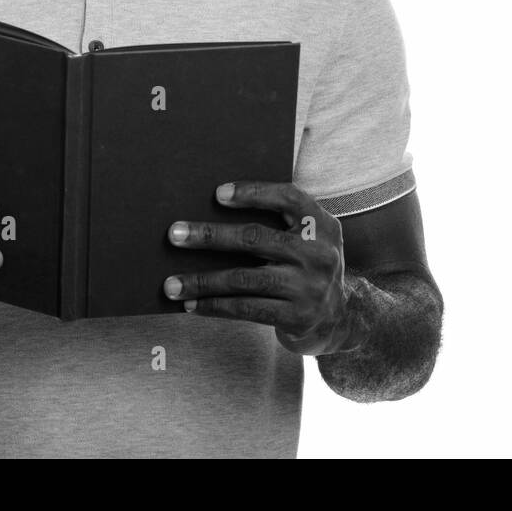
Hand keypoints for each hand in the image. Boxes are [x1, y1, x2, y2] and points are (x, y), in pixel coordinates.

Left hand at [162, 181, 356, 355]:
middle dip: (210, 236)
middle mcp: (319, 253)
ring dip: (202, 280)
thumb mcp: (308, 239)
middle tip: (174, 234)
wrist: (341, 318)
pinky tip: (192, 304)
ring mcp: (309, 287)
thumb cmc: (308, 268)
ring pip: (244, 278)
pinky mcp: (297, 316)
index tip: (217, 193)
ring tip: (170, 284)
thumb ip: (279, 224)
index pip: (288, 197)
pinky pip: (247, 308)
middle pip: (255, 238)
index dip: (253, 192)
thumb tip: (211, 215)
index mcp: (321, 224)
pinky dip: (215, 306)